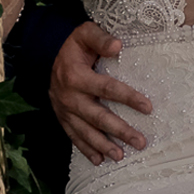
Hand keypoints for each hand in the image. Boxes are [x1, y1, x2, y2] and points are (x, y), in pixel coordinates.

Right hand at [49, 22, 151, 165]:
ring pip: (86, 131)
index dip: (127, 98)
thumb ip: (101, 39)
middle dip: (119, 131)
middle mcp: (70, 97)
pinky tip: (99, 160)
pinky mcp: (62, 118)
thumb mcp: (85, 33)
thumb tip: (118, 46)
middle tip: (139, 141)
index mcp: (77, 76)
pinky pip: (74, 136)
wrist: (46, 54)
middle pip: (98, 117)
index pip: (107, 88)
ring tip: (121, 156)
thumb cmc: (72, 45)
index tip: (147, 107)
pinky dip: (86, 149)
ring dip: (103, 145)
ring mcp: (65, 110)